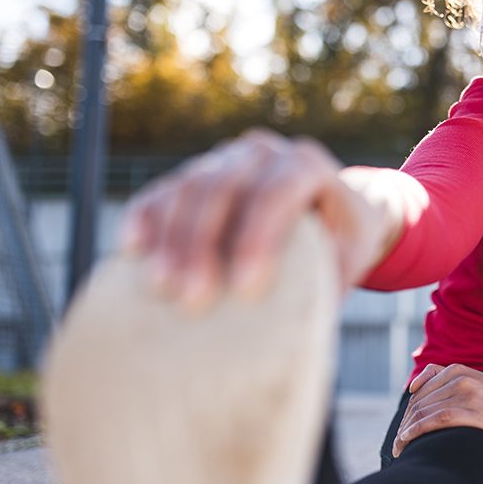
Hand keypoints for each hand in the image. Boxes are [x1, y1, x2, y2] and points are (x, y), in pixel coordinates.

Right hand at [120, 129, 401, 308]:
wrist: (332, 209)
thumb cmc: (343, 240)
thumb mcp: (349, 257)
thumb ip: (328, 279)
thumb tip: (299, 330)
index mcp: (307, 166)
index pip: (277, 192)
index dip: (258, 237)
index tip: (247, 288)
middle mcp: (265, 153)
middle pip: (224, 187)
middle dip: (203, 243)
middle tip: (192, 299)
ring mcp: (227, 158)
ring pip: (189, 187)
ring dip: (171, 237)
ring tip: (161, 287)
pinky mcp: (197, 174)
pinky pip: (164, 190)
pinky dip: (146, 216)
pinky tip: (133, 249)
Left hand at [392, 364, 482, 456]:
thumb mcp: (478, 385)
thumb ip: (452, 383)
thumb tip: (416, 388)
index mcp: (459, 370)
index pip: (420, 392)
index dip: (406, 413)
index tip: (401, 433)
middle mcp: (461, 378)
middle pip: (419, 403)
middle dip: (404, 425)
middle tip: (397, 446)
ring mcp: (470, 394)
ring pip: (424, 411)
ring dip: (406, 432)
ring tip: (399, 450)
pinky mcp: (477, 413)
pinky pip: (437, 420)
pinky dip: (417, 431)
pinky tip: (407, 441)